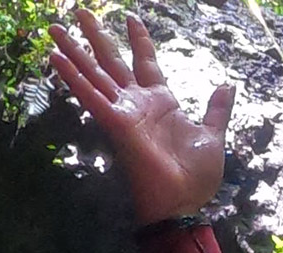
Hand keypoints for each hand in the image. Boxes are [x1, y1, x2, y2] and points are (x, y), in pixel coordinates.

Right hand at [47, 10, 233, 223]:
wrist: (185, 204)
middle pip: (112, 61)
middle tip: (79, 10)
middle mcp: (137, 103)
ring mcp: (124, 112)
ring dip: (73, 50)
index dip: (139, 40)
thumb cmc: (196, 177)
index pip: (145, 62)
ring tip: (54, 27)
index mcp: (160, 102)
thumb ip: (216, 110)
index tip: (131, 18)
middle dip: (96, 36)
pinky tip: (55, 59)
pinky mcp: (116, 124)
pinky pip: (91, 97)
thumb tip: (228, 85)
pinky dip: (74, 78)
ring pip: (94, 73)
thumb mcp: (213, 135)